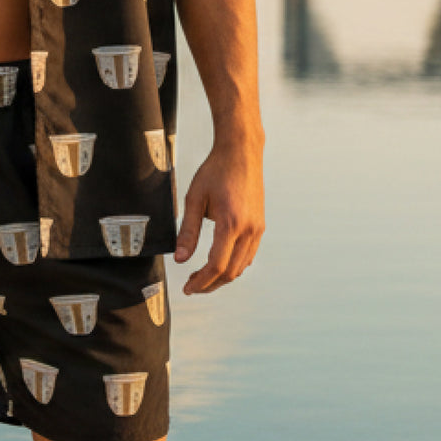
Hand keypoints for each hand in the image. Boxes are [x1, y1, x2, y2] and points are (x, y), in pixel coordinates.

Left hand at [173, 140, 264, 293]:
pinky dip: (234, 265)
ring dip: (222, 277)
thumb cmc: (216, 170)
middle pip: (231, 272)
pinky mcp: (260, 225)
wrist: (241, 152)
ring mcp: (258, 229)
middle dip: (210, 284)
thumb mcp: (194, 198)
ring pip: (242, 266)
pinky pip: (249, 255)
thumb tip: (180, 258)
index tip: (187, 288)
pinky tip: (220, 262)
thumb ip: (187, 230)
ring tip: (202, 277)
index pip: (217, 265)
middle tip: (192, 286)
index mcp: (231, 223)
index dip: (201, 282)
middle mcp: (249, 229)